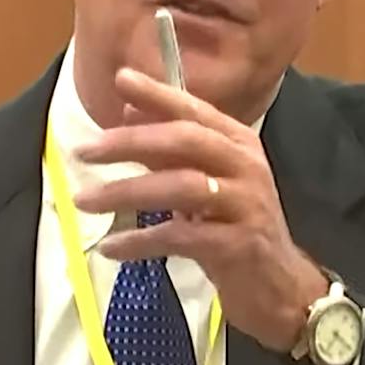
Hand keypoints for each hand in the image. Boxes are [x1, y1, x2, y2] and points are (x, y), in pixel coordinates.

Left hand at [73, 67, 328, 353]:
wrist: (280, 286)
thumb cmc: (236, 227)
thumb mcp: (204, 183)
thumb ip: (169, 149)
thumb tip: (127, 111)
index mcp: (238, 144)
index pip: (195, 110)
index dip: (158, 94)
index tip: (121, 78)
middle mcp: (246, 167)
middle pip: (186, 141)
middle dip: (131, 141)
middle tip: (85, 150)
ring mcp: (245, 205)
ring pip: (182, 187)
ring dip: (127, 191)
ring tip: (84, 200)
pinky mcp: (237, 246)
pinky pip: (180, 237)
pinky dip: (140, 242)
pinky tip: (110, 248)